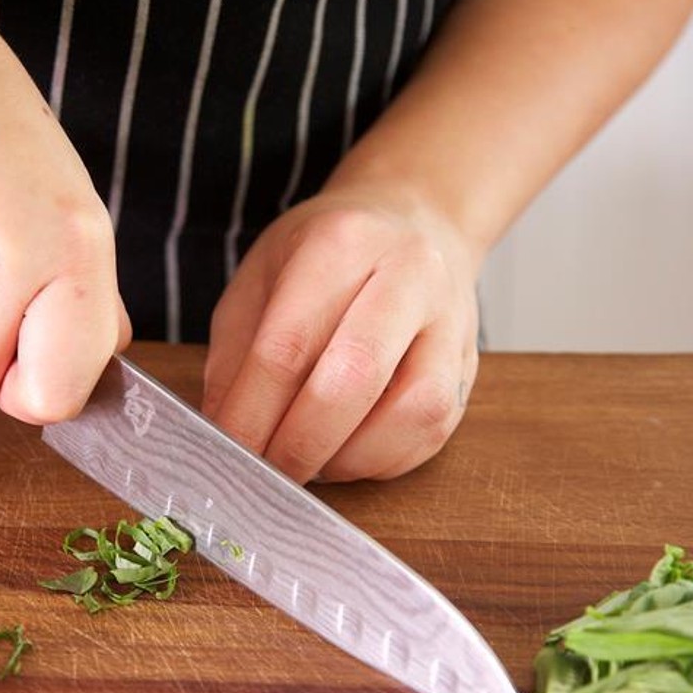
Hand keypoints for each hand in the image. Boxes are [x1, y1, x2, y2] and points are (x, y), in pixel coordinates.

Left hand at [202, 185, 479, 482]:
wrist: (416, 221)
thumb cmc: (328, 255)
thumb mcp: (261, 277)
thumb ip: (237, 354)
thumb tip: (223, 431)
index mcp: (341, 242)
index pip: (288, 346)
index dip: (251, 414)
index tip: (228, 452)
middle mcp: (409, 275)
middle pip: (354, 377)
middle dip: (300, 443)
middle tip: (265, 471)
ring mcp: (450, 322)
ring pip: (411, 413)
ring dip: (349, 457)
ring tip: (310, 462)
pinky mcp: (468, 367)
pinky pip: (430, 433)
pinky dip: (380, 460)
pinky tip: (346, 452)